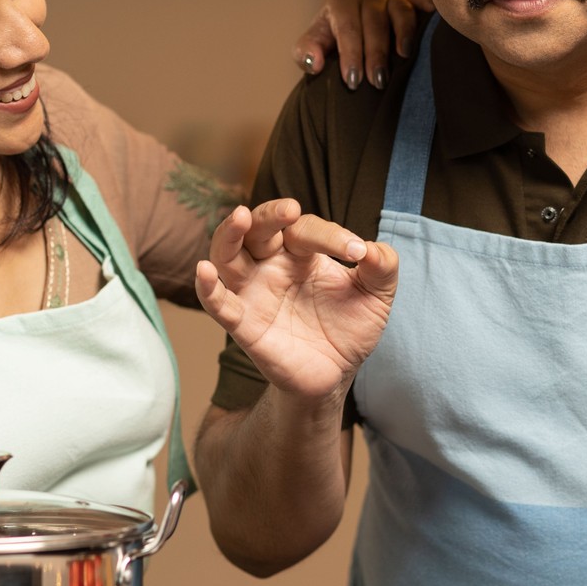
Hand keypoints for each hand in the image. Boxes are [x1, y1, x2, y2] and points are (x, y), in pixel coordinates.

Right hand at [195, 200, 396, 401]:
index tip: (359, 252)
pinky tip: (204, 272)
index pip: (305, 230)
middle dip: (270, 214)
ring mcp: (254, 293)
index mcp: (300, 253)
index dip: (332, 236)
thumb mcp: (376, 296)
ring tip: (239, 216)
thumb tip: (374, 249)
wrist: (335, 377)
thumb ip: (382, 267)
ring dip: (229, 234)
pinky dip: (208, 289)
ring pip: (227, 255)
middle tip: (290, 209)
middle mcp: (271, 266)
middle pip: (257, 229)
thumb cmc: (349, 329)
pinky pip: (219, 304)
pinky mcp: (244, 325)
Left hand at [293, 0, 435, 89]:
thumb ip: (306, 53)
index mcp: (342, 4)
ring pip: (400, 10)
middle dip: (375, 52)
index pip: (347, 27)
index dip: (350, 54)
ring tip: (404, 57)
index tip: (353, 81)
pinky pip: (421, 2)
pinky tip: (433, 19)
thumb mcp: (310, 50)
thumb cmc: (329, 45)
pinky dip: (427, 8)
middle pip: (374, 21)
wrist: (348, 38)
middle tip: (377, 82)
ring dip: (404, 33)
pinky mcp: (411, 3)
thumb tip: (314, 62)